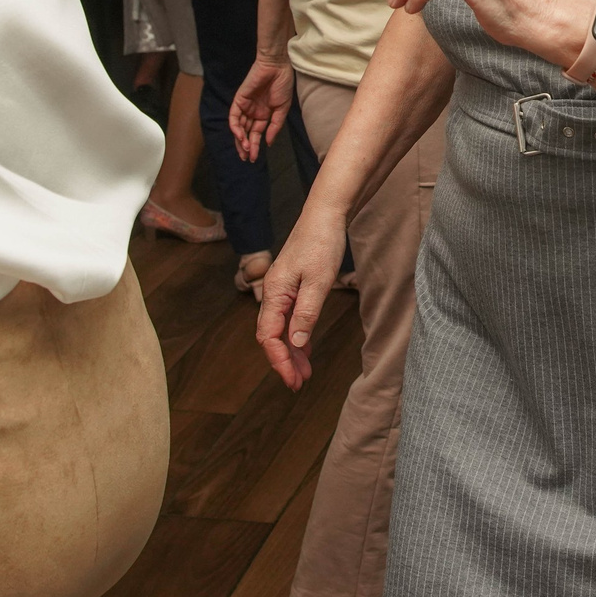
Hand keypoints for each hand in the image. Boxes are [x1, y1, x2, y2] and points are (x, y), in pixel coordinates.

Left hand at [229, 57, 295, 160]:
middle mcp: (253, 112)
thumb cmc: (282, 85)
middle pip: (246, 133)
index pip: (256, 134)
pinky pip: (234, 117)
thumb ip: (275, 126)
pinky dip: (236, 127)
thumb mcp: (282, 109)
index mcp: (264, 115)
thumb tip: (268, 143)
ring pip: (239, 127)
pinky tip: (241, 136)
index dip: (255, 146)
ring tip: (245, 150)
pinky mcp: (239, 100)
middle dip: (246, 146)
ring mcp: (245, 107)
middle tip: (247, 158)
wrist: (277, 67)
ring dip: (240, 140)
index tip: (254, 158)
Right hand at [255, 204, 345, 388]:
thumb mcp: (319, 282)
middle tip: (299, 383)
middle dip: (284, 361)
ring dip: (291, 352)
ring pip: (280, 328)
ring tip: (304, 373)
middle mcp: (273, 292)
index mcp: (274, 292)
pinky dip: (297, 335)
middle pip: (271, 336)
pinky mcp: (293, 285)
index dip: (279, 361)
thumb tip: (296, 343)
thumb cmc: (322, 242)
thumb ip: (306, 314)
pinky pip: (289, 317)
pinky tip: (305, 348)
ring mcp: (282, 289)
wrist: (326, 213)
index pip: (268, 336)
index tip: (293, 380)